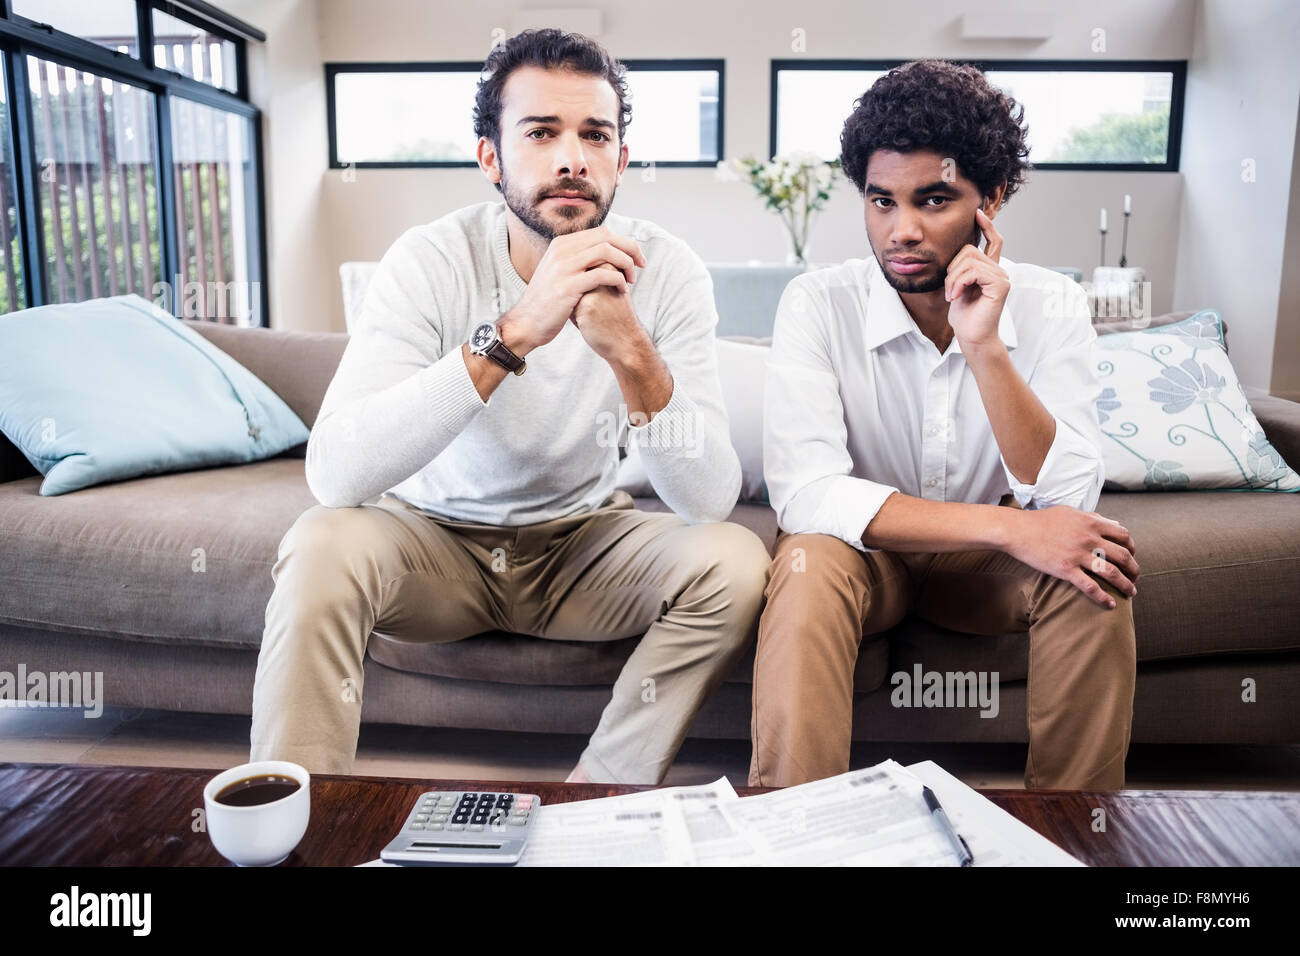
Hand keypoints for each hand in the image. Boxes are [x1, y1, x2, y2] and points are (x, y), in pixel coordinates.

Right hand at [504, 226, 645, 354]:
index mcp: (561, 244)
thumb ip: (577, 260)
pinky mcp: (568, 286)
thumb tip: (601, 253)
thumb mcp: (559, 273)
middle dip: (630, 249)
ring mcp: (563, 267)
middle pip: (607, 237)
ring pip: (607, 251)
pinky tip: (622, 290)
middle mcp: (561, 250)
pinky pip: (602, 274)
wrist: (526, 323)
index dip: (623, 242)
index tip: (635, 258)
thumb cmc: (548, 302)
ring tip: (631, 279)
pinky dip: (617, 280)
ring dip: (626, 264)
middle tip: (641, 265)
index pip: (601, 232)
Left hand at [945, 207, 1009, 351]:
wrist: (972, 336)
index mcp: (990, 270)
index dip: (986, 226)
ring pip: (969, 260)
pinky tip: (956, 296)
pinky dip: (959, 283)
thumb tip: (958, 251)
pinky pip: (973, 271)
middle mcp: (999, 270)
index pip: (993, 241)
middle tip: (950, 290)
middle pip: (970, 250)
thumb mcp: (958, 286)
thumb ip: (961, 269)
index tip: (977, 212)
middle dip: (952, 269)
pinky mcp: (1001, 285)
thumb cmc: (964, 315)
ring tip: (953, 295)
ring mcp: (1002, 277)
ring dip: (953, 278)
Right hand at [1001, 506, 1139, 608]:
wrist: (1017, 530)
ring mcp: (1078, 555)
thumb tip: (1113, 524)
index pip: (1124, 536)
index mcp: (1091, 523)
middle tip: (1135, 578)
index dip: (1132, 548)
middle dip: (1134, 569)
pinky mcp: (1066, 570)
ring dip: (1125, 585)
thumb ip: (1093, 518)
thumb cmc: (1042, 520)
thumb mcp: (1070, 513)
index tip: (1131, 556)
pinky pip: (1090, 587)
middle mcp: (1089, 539)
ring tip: (1130, 592)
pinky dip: (1103, 598)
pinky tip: (1111, 605)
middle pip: (1123, 556)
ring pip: (1112, 573)